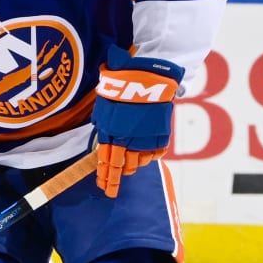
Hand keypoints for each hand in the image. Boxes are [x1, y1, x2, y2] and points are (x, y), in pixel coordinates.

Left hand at [90, 46, 184, 197]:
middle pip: (122, 165)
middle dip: (116, 179)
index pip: (106, 159)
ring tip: (128, 170)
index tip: (102, 186)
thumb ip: (103, 123)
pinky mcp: (160, 133)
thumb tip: (103, 139)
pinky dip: (150, 158)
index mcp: (111, 130)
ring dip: (132, 167)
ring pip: (139, 162)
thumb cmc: (121, 84)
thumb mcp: (104, 104)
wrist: (147, 75)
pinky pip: (156, 153)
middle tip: (113, 188)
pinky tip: (146, 159)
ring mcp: (146, 137)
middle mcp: (128, 137)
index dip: (104, 175)